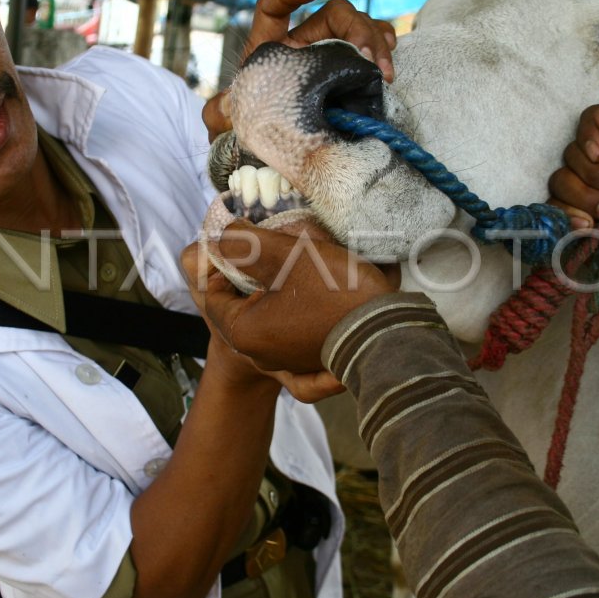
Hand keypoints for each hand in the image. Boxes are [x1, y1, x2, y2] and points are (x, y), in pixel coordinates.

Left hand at [181, 220, 396, 398]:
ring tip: (291, 260)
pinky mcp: (311, 359)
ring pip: (266, 314)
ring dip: (273, 287)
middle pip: (239, 302)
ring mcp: (287, 361)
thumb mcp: (285, 255)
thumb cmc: (333, 293)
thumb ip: (246, 243)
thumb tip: (223, 236)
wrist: (388, 330)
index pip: (210, 292)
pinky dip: (293, 307)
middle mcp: (259, 354)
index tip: (242, 239)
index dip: (222, 260)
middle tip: (268, 246)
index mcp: (243, 333)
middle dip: (250, 272)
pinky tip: (308, 285)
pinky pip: (290, 329)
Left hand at [203, 0, 396, 137]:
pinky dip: (383, 46)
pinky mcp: (349, 70)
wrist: (272, 150)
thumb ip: (220, 112)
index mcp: (269, 46)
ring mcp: (329, 54)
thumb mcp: (229, 121)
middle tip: (370, 59)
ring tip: (384, 71)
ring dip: (376, 42)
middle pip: (333, 14)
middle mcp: (301, 43)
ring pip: (358, 27)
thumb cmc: (249, 127)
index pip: (272, 8)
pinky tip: (389, 60)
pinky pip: (372, 46)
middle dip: (356, 29)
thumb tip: (225, 107)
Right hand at [548, 106, 598, 293]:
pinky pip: (552, 208)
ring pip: (560, 181)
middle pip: (572, 152)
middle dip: (597, 175)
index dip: (589, 134)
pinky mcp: (568, 218)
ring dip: (587, 198)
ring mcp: (579, 193)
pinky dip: (571, 217)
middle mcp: (595, 165)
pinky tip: (591, 228)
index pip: (590, 120)